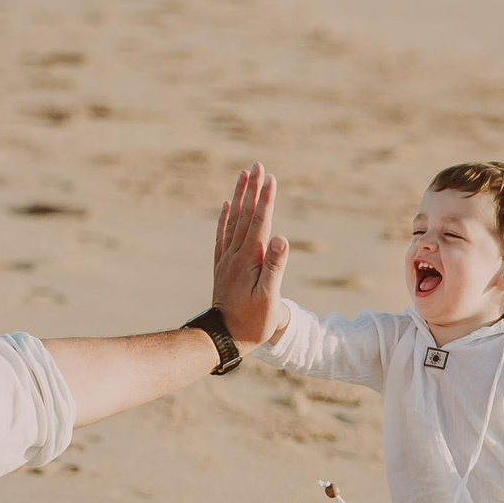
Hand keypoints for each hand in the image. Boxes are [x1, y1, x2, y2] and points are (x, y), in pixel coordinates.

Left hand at [212, 162, 290, 347]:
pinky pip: (222, 236)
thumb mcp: (269, 297)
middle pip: (246, 214)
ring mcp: (227, 259)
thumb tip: (281, 238)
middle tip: (256, 164)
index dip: (266, 199)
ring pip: (234, 220)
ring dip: (239, 196)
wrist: (223, 338)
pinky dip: (225, 218)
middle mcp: (235, 254)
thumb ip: (274, 266)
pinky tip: (227, 206)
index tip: (271, 177)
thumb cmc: (252, 322)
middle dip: (252, 189)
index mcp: (249, 259)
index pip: (260, 222)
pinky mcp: (222, 267)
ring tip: (243, 175)